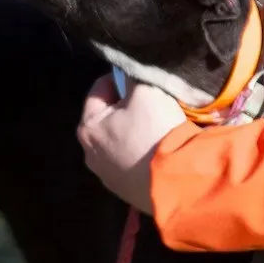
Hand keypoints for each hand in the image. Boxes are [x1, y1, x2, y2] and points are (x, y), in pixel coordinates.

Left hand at [77, 73, 188, 214]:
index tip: (141, 80)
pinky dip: (142, 153)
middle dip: (128, 107)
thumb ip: (133, 76)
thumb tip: (130, 72)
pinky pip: (131, 162)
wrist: (175, 181)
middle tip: (152, 104)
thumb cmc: (155, 130)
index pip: (99, 89)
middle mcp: (90, 154)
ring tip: (158, 128)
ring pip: (120, 141)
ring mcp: (106, 176)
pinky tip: (159, 151)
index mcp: (88, 127)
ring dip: (134, 132)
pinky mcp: (124, 191)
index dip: (121, 78)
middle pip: (108, 118)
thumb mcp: (147, 91)